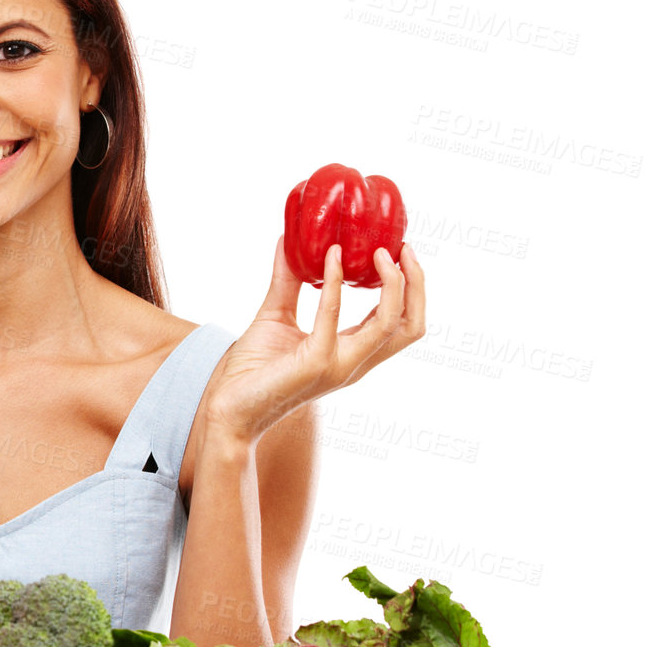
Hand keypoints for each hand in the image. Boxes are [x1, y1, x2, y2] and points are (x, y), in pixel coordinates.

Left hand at [202, 236, 425, 443]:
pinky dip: (335, 281)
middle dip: (417, 284)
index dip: (410, 287)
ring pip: (391, 324)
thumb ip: (288, 280)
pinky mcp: (316, 362)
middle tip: (403, 247)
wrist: (228, 407)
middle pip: (411, 326)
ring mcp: (339, 365)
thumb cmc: (252, 369)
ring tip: (379, 251)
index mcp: (352, 353)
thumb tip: (289, 239)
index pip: (401, 323)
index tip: (400, 250)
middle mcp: (354, 362)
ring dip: (393, 283)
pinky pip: (334, 315)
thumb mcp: (276, 315)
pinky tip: (330, 256)